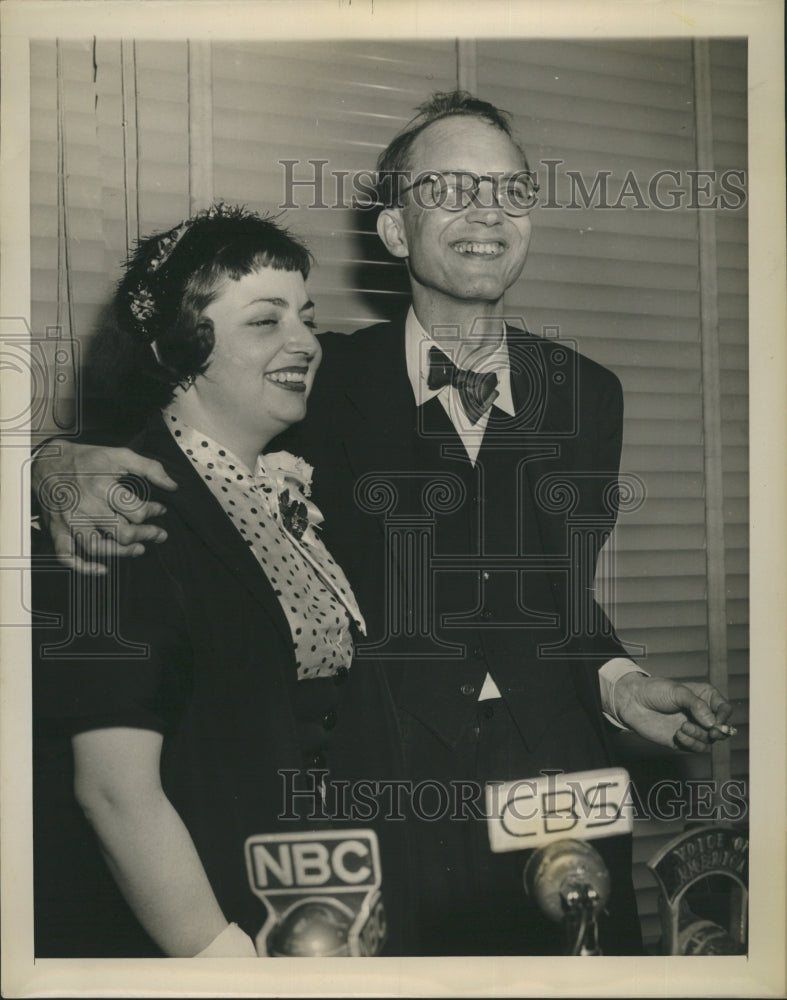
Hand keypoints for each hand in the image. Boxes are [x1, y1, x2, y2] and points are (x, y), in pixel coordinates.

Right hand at [32, 439, 177, 574]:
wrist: (47, 461)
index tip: (159, 510)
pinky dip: (84, 567)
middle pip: (121, 532)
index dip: (154, 512)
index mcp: (102, 487)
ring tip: (139, 549)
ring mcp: (70, 521)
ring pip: (97, 547)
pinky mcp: (57, 530)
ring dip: (122, 553)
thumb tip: (172, 485)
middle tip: (158, 534)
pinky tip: (102, 568)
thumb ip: (149, 467)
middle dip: (146, 535)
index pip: (136, 510)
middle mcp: (86, 507)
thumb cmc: (86, 459)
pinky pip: (67, 556)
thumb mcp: (119, 455)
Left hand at [613, 673, 734, 751]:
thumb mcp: (678, 692)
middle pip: (722, 728)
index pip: (725, 709)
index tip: (716, 721)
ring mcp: (693, 728)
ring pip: (710, 740)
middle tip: (711, 731)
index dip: (724, 717)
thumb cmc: (655, 691)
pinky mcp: (684, 741)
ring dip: (700, 736)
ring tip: (683, 727)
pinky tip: (679, 734)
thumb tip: (714, 723)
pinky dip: (691, 743)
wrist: (633, 702)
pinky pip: (696, 748)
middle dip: (718, 731)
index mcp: (705, 697)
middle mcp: (702, 714)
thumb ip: (697, 706)